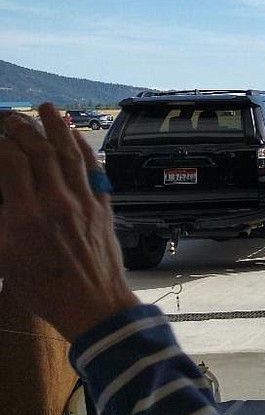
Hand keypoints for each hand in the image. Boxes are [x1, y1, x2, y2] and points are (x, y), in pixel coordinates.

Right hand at [0, 103, 138, 340]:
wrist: (94, 306)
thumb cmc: (46, 290)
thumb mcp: (5, 259)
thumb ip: (1, 221)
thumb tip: (3, 194)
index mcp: (26, 217)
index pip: (11, 163)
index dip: (0, 144)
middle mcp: (57, 203)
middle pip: (39, 152)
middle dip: (23, 129)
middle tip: (11, 117)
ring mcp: (85, 203)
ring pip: (70, 155)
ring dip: (57, 127)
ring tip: (47, 108)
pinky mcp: (104, 208)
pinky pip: (95, 170)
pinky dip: (85, 149)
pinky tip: (76, 136)